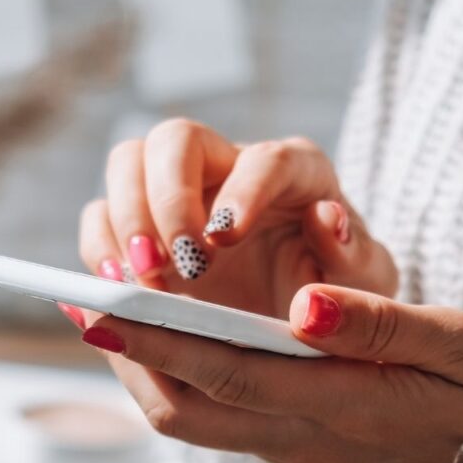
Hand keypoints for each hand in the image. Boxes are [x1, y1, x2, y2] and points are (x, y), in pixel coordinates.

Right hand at [77, 119, 396, 318]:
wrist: (297, 323)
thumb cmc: (338, 295)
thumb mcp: (363, 286)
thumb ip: (355, 256)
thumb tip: (327, 218)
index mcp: (293, 172)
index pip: (265, 158)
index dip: (243, 191)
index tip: (226, 239)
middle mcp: (226, 168)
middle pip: (176, 139)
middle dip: (168, 198)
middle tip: (177, 261)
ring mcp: (175, 194)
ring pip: (127, 164)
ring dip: (125, 220)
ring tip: (142, 280)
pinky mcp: (139, 229)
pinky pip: (100, 218)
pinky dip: (99, 249)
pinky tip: (117, 289)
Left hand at [77, 285, 462, 462]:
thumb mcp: (461, 345)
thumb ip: (380, 322)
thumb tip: (303, 302)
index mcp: (342, 406)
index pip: (232, 373)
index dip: (163, 342)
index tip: (106, 310)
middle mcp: (300, 435)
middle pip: (189, 407)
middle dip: (128, 357)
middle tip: (80, 305)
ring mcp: (288, 445)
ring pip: (188, 418)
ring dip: (137, 368)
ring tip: (98, 316)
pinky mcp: (285, 440)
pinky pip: (206, 414)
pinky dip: (166, 375)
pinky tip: (150, 341)